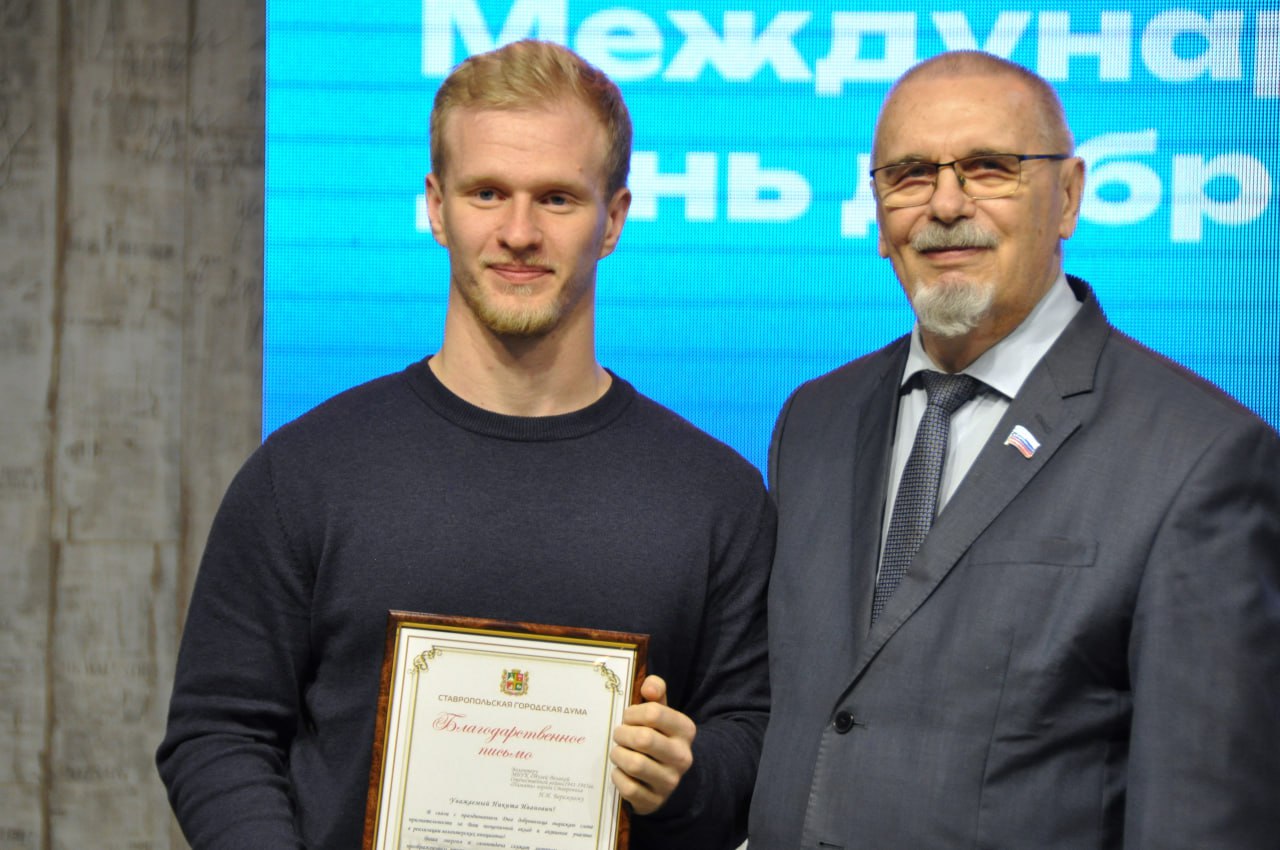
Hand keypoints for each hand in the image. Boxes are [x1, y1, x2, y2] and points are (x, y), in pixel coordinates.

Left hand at [609, 675, 695, 814]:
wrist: (670, 779)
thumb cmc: (659, 737)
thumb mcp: (662, 712)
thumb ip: (656, 690)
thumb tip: (648, 688)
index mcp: (685, 730)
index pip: (654, 713)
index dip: (632, 713)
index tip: (627, 717)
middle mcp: (682, 756)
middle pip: (643, 739)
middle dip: (622, 734)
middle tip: (619, 735)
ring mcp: (670, 781)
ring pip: (634, 764)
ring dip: (618, 755)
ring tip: (618, 752)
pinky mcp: (654, 800)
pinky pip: (628, 787)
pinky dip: (618, 777)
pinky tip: (621, 771)